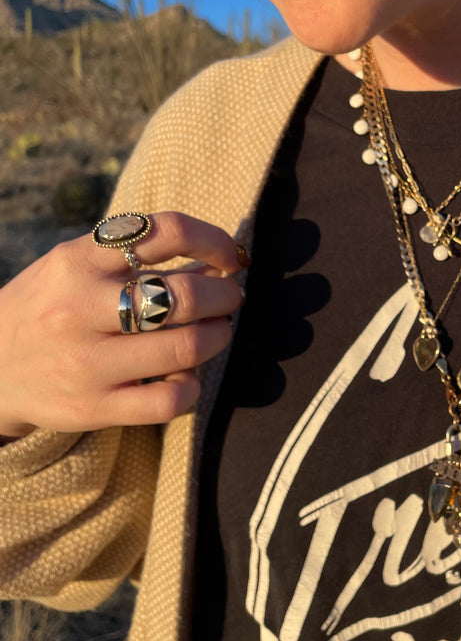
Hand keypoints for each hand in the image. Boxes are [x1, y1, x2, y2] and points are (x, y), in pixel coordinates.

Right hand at [0, 212, 245, 436]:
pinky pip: (170, 400)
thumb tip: (223, 260)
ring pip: (186, 348)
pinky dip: (192, 385)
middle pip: (186, 296)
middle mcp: (80, 309)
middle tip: (230, 297)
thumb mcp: (76, 267)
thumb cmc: (50, 307)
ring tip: (217, 330)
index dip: (213, 240)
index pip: (165, 232)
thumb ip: (138, 258)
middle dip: (226, 294)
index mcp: (78, 262)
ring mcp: (86, 363)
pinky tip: (185, 375)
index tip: (230, 257)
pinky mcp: (93, 408)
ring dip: (219, 335)